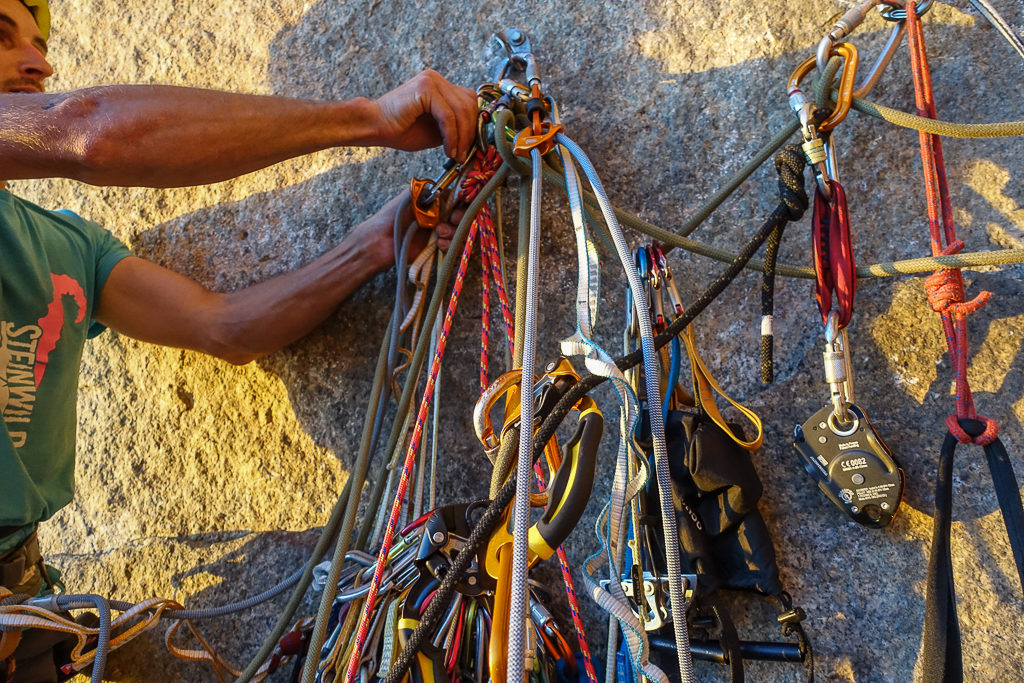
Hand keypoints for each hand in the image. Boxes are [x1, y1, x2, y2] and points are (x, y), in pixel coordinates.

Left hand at [346, 193, 462, 274]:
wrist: (381, 241)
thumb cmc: (392, 216)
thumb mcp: (411, 196)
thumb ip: (430, 191)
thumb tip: (449, 186)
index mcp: (435, 201)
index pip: (458, 198)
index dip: (465, 200)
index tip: (465, 201)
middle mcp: (440, 216)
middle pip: (464, 215)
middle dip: (461, 217)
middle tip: (453, 219)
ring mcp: (440, 232)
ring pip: (461, 232)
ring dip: (454, 232)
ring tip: (439, 233)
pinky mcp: (438, 248)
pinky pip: (453, 247)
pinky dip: (449, 245)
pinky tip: (439, 244)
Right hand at [369, 70, 477, 158]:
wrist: (373, 126)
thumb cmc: (400, 130)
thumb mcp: (436, 131)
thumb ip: (454, 128)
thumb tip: (475, 139)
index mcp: (439, 86)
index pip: (468, 101)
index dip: (473, 125)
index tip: (470, 147)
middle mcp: (436, 79)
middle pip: (469, 104)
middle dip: (471, 133)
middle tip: (464, 154)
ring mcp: (431, 80)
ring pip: (461, 110)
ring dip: (462, 137)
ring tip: (455, 154)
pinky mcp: (425, 88)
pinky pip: (448, 115)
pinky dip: (452, 135)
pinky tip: (448, 149)